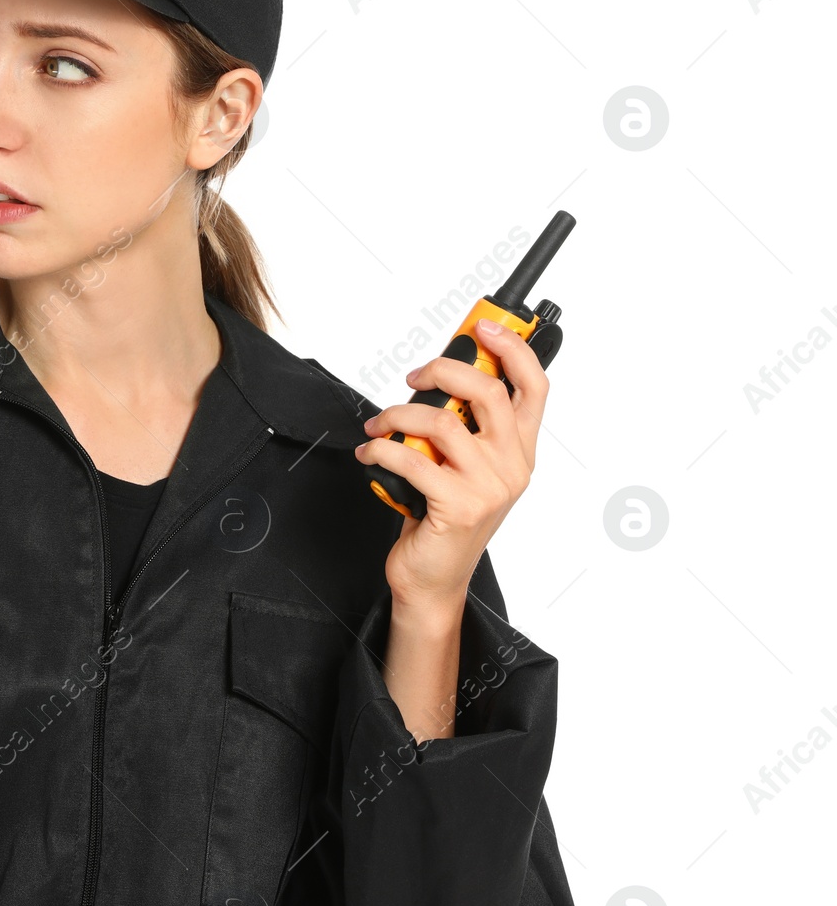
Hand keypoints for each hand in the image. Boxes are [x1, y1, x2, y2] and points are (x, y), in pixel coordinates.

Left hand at [353, 319, 549, 615]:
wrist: (433, 579)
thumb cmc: (443, 517)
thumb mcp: (464, 467)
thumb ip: (465, 426)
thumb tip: (437, 376)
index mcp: (520, 451)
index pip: (534, 387)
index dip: (513, 349)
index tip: (483, 327)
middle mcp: (513, 467)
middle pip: (487, 392)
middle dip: (443, 370)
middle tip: (413, 378)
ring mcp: (489, 488)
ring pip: (441, 422)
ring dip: (397, 415)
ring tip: (378, 427)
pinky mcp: (458, 506)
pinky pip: (411, 458)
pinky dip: (381, 450)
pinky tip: (370, 454)